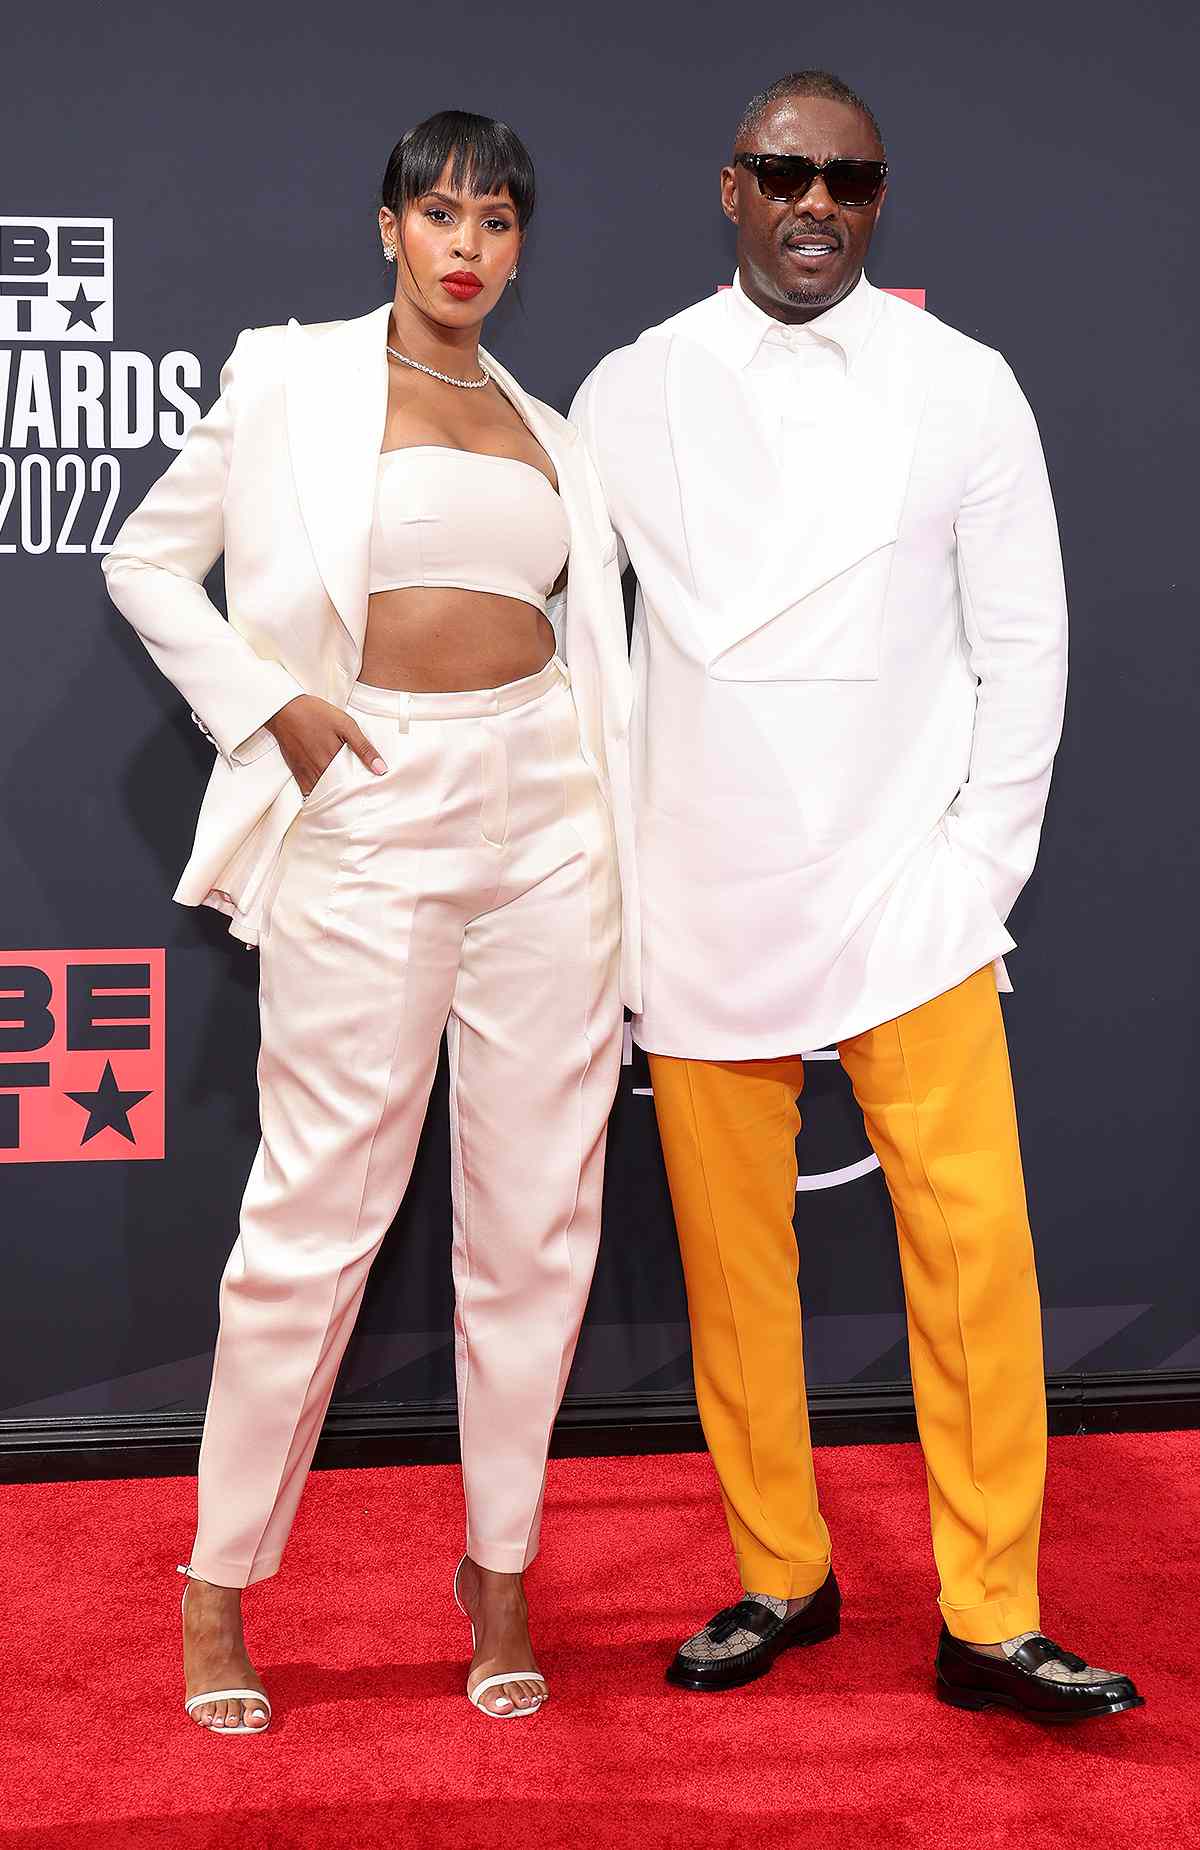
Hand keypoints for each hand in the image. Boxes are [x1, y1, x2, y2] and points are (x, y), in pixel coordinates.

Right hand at [265, 695, 386, 795]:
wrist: (284, 709)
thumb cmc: (315, 714)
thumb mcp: (345, 725)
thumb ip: (363, 747)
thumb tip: (381, 769)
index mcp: (334, 761)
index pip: (353, 786)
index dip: (363, 790)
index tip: (371, 791)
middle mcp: (319, 771)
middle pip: (339, 793)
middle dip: (350, 795)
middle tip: (361, 797)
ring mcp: (306, 773)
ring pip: (324, 794)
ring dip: (335, 797)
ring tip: (347, 797)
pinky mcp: (297, 772)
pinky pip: (309, 792)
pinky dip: (319, 795)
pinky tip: (328, 793)